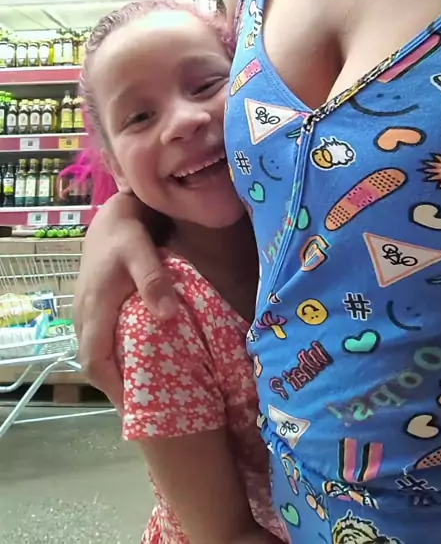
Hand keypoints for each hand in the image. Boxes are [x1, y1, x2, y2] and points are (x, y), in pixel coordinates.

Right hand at [75, 193, 176, 406]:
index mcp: (95, 310)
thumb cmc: (126, 233)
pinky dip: (115, 356)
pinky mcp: (94, 308)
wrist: (112, 217)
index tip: (136, 410)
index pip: (96, 362)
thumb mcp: (141, 251)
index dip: (114, 389)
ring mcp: (87, 313)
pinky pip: (100, 342)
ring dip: (116, 373)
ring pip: (96, 354)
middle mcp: (85, 316)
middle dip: (116, 388)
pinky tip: (138, 361)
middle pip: (94, 365)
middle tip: (147, 408)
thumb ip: (153, 280)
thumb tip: (167, 315)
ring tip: (146, 391)